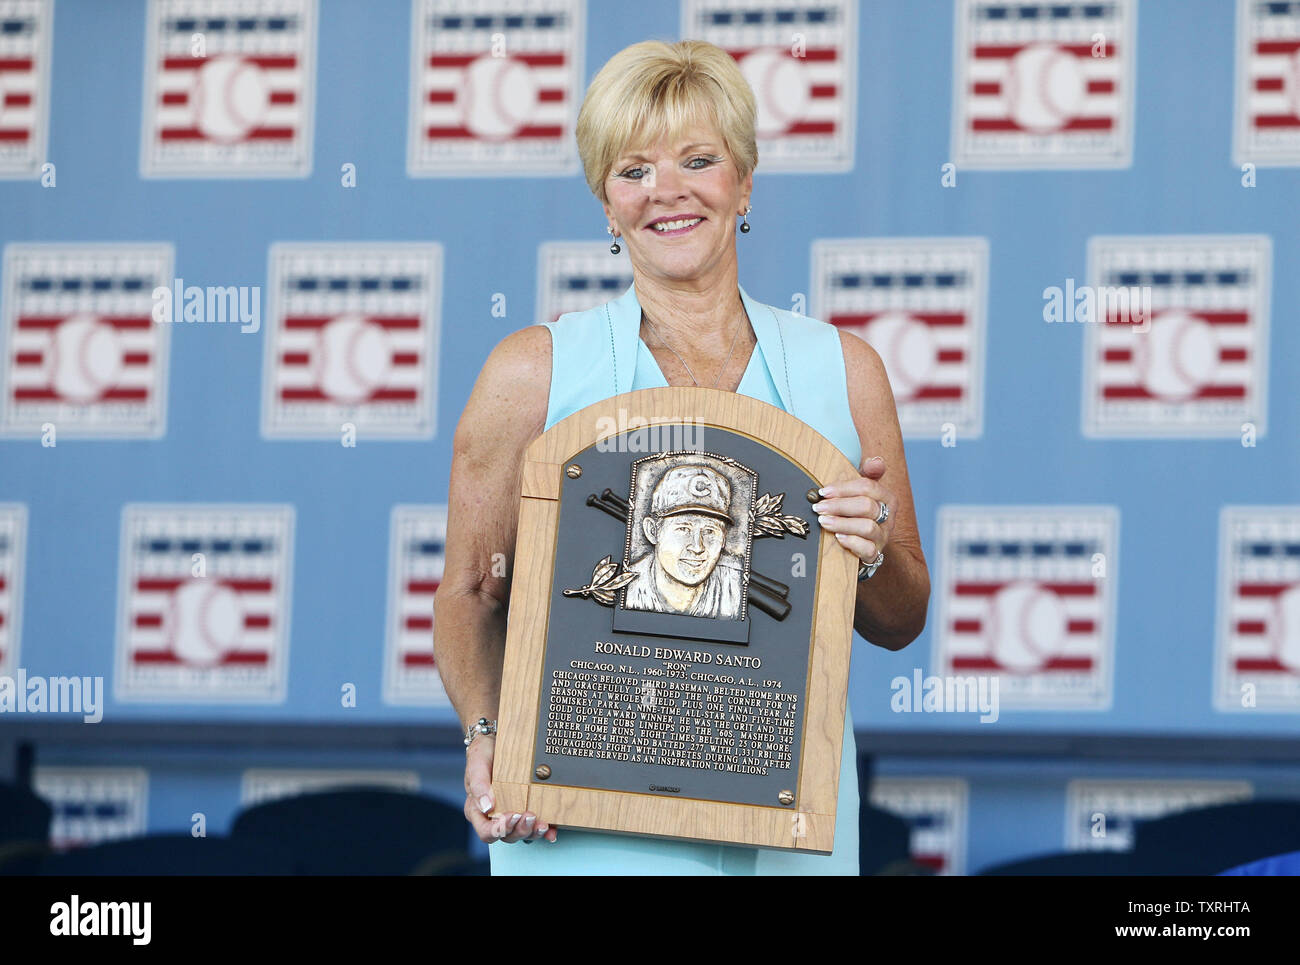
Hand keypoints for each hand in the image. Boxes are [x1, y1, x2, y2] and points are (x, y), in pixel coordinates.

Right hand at [463, 732, 556, 843]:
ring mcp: (511, 814)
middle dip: (520, 829)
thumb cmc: (482, 754)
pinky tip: (552, 830)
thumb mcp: (477, 765)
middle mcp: (494, 816)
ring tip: (543, 824)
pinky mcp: (525, 808)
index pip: (486, 832)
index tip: (511, 816)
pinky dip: (544, 831)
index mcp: (478, 811)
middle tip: (530, 816)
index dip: (499, 829)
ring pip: (521, 833)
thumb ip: (479, 785)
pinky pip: (534, 825)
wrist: (496, 741)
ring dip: (533, 832)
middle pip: (507, 835)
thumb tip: (487, 806)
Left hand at [809, 455, 895, 570]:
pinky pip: (868, 549)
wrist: (865, 546)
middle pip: (867, 506)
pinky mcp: (876, 554)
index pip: (868, 487)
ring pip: (867, 527)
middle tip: (819, 508)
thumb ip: (866, 474)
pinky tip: (838, 538)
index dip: (843, 488)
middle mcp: (888, 516)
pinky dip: (852, 542)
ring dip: (842, 523)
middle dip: (839, 505)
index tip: (823, 492)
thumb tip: (875, 461)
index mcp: (886, 497)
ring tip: (823, 521)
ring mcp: (883, 536)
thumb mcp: (861, 492)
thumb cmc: (859, 514)